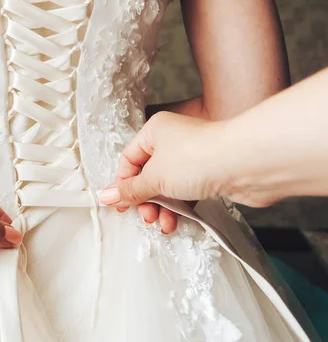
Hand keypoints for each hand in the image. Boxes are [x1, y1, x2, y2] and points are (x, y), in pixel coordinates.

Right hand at [98, 112, 227, 231]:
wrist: (246, 163)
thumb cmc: (199, 158)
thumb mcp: (154, 177)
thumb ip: (130, 190)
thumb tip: (106, 196)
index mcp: (155, 130)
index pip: (129, 159)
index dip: (123, 183)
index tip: (120, 204)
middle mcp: (174, 140)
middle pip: (148, 174)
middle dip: (144, 199)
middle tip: (145, 216)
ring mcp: (194, 157)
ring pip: (168, 185)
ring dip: (162, 207)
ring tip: (163, 223)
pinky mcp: (211, 173)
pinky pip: (187, 191)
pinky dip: (180, 206)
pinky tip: (178, 220)